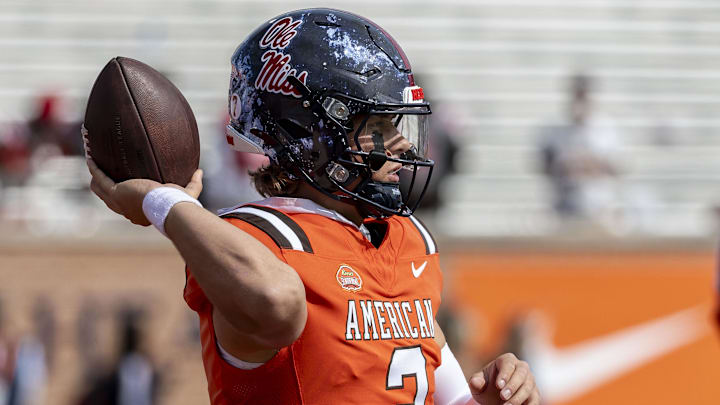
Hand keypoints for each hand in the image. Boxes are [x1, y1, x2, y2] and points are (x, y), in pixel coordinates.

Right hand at [87, 158, 202, 225]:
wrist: (169, 206)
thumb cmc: (178, 203)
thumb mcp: (187, 192)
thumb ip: (194, 183)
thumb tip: (199, 171)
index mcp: (139, 212)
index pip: (126, 204)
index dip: (121, 194)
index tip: (122, 183)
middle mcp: (125, 209)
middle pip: (107, 197)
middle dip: (102, 184)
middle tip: (99, 171)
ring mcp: (118, 202)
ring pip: (99, 189)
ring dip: (94, 175)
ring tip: (92, 161)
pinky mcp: (115, 192)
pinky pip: (100, 178)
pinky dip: (94, 168)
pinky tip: (91, 158)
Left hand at [468, 353, 539, 404]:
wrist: (494, 398)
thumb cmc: (486, 387)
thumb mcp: (478, 385)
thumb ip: (476, 382)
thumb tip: (475, 382)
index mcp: (507, 360)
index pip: (508, 364)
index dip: (504, 374)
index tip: (498, 386)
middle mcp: (521, 367)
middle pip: (521, 373)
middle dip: (513, 385)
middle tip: (503, 396)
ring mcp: (530, 380)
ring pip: (528, 386)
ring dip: (518, 397)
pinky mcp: (534, 393)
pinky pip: (535, 399)